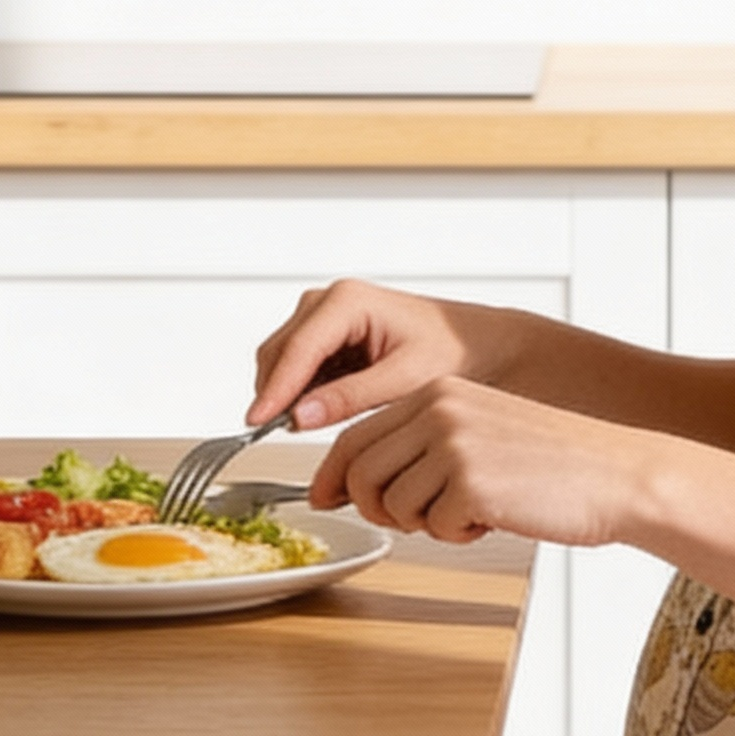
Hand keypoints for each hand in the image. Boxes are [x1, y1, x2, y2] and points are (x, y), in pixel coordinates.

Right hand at [251, 279, 500, 432]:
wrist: (477, 344)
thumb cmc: (453, 351)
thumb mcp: (405, 379)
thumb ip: (350, 397)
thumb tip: (301, 415)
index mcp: (347, 301)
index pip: (296, 349)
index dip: (274, 389)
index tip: (258, 422)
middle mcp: (330, 302)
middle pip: (279, 351)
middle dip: (276, 393)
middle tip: (278, 434)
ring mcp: (326, 317)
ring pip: (283, 360)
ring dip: (288, 394)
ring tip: (307, 427)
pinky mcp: (329, 337)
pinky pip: (299, 367)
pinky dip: (301, 391)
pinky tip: (321, 413)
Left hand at [310, 378, 659, 550]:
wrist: (615, 474)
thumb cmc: (550, 463)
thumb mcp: (477, 434)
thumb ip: (417, 448)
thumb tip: (343, 487)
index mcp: (437, 392)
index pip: (355, 436)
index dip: (332, 476)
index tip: (322, 499)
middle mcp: (439, 410)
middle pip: (361, 473)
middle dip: (378, 508)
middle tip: (420, 519)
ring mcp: (454, 445)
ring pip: (392, 504)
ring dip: (428, 522)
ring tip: (474, 511)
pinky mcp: (472, 483)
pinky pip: (433, 526)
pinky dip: (459, 534)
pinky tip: (496, 518)